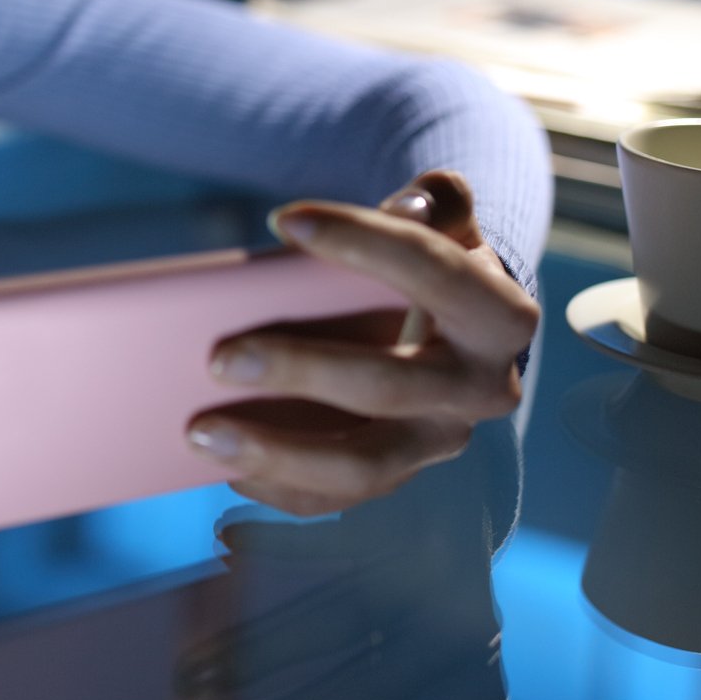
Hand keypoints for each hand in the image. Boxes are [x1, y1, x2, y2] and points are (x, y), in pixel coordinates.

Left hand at [185, 170, 539, 518]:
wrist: (455, 327)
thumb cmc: (435, 262)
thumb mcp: (449, 221)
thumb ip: (438, 199)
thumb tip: (410, 202)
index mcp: (500, 317)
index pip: (435, 274)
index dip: (363, 242)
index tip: (284, 220)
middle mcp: (480, 391)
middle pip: (389, 386)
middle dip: (300, 371)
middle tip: (218, 355)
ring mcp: (436, 443)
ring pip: (362, 466)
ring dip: (276, 453)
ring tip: (200, 431)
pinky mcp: (398, 476)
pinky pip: (334, 500)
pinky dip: (275, 488)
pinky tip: (221, 465)